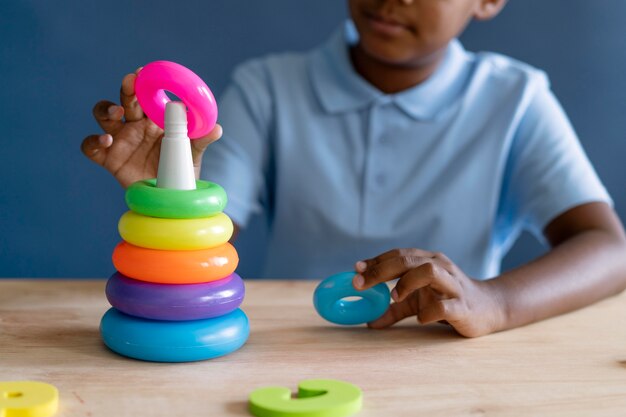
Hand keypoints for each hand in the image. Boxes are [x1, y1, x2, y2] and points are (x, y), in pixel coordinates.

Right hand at [81, 69, 222, 187]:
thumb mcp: (193, 154)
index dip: (143, 81)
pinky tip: (107, 140)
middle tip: (132, 81)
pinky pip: (90, 146)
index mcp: (154, 118)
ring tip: (118, 112)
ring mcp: (120, 140)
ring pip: (103, 115)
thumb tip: (217, 128)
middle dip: (127, 88)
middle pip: (125, 99)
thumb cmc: (181, 170)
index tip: (145, 71)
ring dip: (107, 109)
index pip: (146, 94)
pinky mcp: (108, 158)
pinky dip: (94, 140)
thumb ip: (202, 140)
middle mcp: (134, 125)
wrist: (171, 197)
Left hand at [353, 249, 504, 336]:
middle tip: (360, 283)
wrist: (489, 309)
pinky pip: (445, 305)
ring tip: (394, 297)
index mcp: (428, 261)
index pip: (399, 254)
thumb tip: (368, 321)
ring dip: (407, 282)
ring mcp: (453, 285)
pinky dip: (429, 311)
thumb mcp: (418, 302)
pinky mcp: (463, 306)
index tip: (356, 269)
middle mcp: (441, 267)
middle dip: (381, 270)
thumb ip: (393, 310)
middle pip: (409, 259)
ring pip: (429, 271)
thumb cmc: (448, 299)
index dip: (376, 261)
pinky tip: (420, 318)